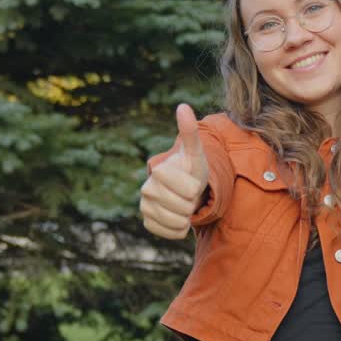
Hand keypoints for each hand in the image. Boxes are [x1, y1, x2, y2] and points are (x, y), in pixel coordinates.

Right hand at [140, 104, 210, 239]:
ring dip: (187, 216)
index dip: (195, 188)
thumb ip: (189, 132)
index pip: (188, 190)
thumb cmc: (190, 168)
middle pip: (182, 207)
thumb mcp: (195, 152)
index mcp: (158, 171)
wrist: (184, 188)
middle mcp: (146, 189)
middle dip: (191, 203)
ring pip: (177, 222)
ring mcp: (145, 207)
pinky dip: (180, 229)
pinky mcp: (147, 223)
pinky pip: (171, 234)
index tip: (191, 181)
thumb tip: (183, 106)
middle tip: (187, 195)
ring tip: (183, 205)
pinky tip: (178, 217)